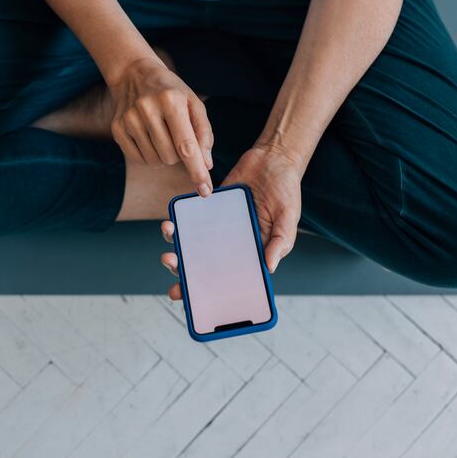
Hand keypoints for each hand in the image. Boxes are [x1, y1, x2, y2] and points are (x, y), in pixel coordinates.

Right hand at [108, 56, 213, 196]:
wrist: (134, 74)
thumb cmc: (171, 92)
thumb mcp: (193, 103)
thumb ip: (203, 133)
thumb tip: (206, 164)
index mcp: (171, 101)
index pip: (186, 146)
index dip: (197, 171)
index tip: (205, 191)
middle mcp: (147, 110)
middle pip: (171, 157)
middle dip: (179, 155)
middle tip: (176, 136)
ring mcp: (129, 120)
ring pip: (155, 161)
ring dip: (164, 156)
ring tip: (162, 133)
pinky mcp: (117, 129)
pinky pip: (138, 160)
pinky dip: (148, 155)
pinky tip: (149, 137)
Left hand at [160, 145, 304, 300]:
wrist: (273, 158)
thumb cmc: (286, 191)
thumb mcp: (288, 218)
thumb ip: (279, 242)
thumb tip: (268, 267)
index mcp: (249, 252)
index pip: (226, 277)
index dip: (207, 290)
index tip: (189, 298)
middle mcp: (230, 243)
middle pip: (202, 263)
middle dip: (182, 268)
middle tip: (170, 263)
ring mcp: (217, 225)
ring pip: (191, 241)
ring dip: (176, 241)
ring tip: (168, 234)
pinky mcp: (209, 206)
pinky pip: (190, 216)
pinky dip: (180, 220)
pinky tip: (173, 220)